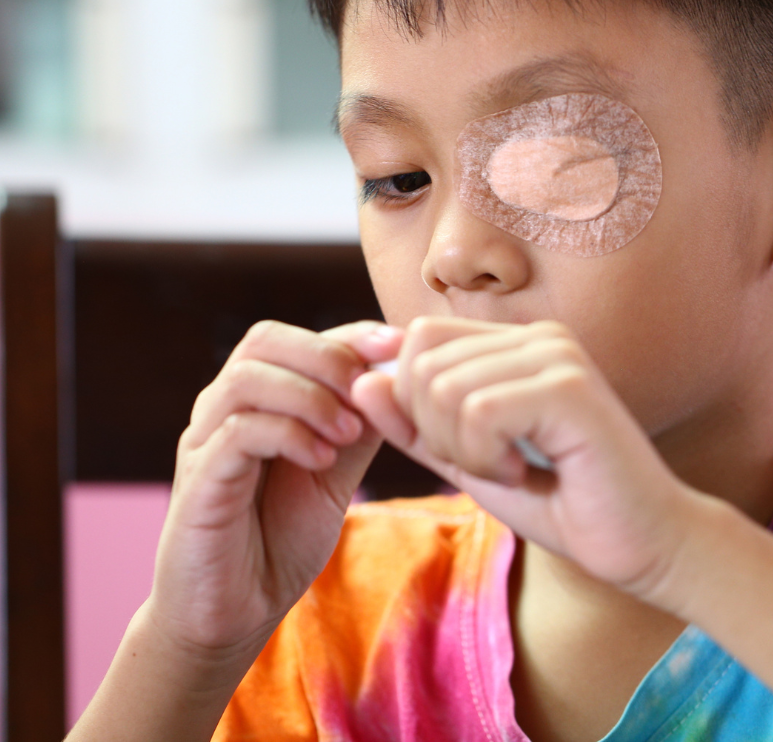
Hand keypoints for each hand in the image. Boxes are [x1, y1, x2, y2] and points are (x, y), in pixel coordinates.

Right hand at [146, 319, 402, 659]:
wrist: (235, 614)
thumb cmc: (281, 537)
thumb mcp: (335, 471)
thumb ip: (358, 425)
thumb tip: (397, 376)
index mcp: (257, 398)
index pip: (298, 339)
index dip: (350, 334)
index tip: (399, 345)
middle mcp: (223, 408)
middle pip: (264, 341)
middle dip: (327, 356)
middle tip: (369, 393)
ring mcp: (203, 441)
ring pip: (248, 378)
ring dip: (310, 397)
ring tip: (348, 434)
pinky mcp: (197, 482)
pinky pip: (236, 431)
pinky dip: (288, 434)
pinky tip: (321, 460)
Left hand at [351, 317, 694, 601]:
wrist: (643, 543)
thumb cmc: (562, 501)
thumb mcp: (469, 461)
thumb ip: (415, 423)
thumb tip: (360, 382)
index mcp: (517, 342)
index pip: (421, 337)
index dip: (412, 398)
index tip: (455, 447)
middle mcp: (538, 335)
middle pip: (423, 359)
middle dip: (432, 429)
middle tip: (487, 464)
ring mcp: (557, 354)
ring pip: (443, 385)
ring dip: (461, 448)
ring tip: (510, 467)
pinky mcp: (570, 387)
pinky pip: (478, 411)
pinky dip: (485, 457)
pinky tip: (525, 470)